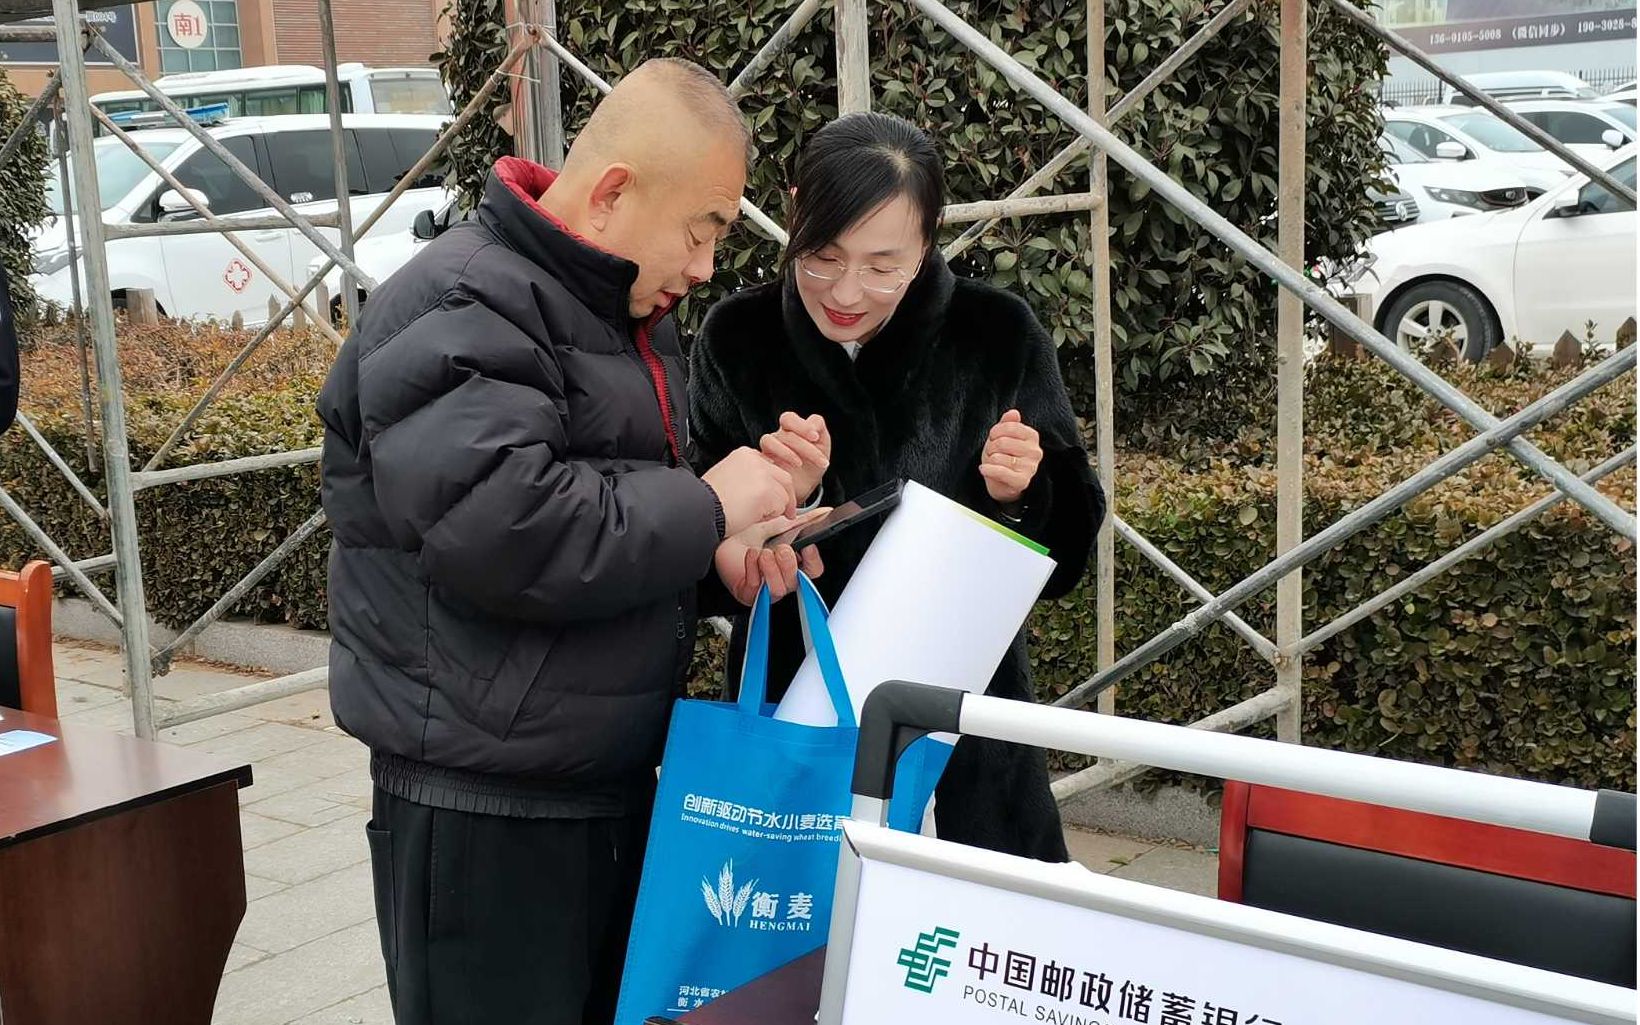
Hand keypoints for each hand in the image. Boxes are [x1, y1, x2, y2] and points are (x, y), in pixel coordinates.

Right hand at [703, 447, 797, 536]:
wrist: (698, 509)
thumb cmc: (707, 500)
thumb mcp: (727, 477)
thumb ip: (746, 477)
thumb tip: (762, 489)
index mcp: (745, 454)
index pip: (771, 467)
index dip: (775, 485)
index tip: (774, 497)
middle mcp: (756, 460)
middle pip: (784, 478)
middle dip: (786, 497)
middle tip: (785, 513)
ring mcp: (762, 474)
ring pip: (785, 493)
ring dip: (776, 508)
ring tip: (757, 516)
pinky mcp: (766, 491)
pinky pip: (781, 507)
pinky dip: (770, 516)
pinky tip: (753, 517)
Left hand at [714, 508, 828, 605]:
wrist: (723, 534)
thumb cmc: (748, 532)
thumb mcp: (780, 523)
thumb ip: (805, 520)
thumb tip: (825, 513)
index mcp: (792, 565)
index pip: (813, 571)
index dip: (812, 560)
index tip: (806, 546)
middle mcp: (780, 578)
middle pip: (797, 582)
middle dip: (789, 563)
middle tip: (780, 548)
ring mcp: (764, 588)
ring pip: (779, 589)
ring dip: (771, 568)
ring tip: (763, 553)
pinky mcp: (747, 593)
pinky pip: (757, 590)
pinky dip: (754, 570)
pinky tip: (751, 555)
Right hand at [759, 412, 830, 504]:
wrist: (803, 491)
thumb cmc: (812, 468)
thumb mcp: (822, 449)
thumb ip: (820, 431)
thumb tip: (813, 423)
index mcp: (793, 430)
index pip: (791, 418)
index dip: (803, 424)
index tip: (816, 437)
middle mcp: (780, 436)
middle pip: (785, 422)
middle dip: (801, 430)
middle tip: (814, 443)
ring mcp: (769, 448)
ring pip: (772, 439)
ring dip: (788, 450)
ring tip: (800, 464)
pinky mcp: (762, 462)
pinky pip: (762, 455)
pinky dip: (777, 459)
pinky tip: (788, 469)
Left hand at [978, 409, 1041, 504]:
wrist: (1003, 484)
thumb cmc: (1003, 457)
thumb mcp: (1003, 437)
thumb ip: (1007, 423)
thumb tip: (1013, 412)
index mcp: (1032, 436)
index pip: (1010, 426)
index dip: (995, 432)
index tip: (993, 438)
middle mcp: (1035, 451)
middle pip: (1002, 442)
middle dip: (991, 447)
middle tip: (991, 453)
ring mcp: (1030, 467)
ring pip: (998, 457)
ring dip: (989, 460)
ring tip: (992, 463)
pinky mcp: (1022, 481)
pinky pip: (999, 471)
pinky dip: (988, 470)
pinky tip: (984, 469)